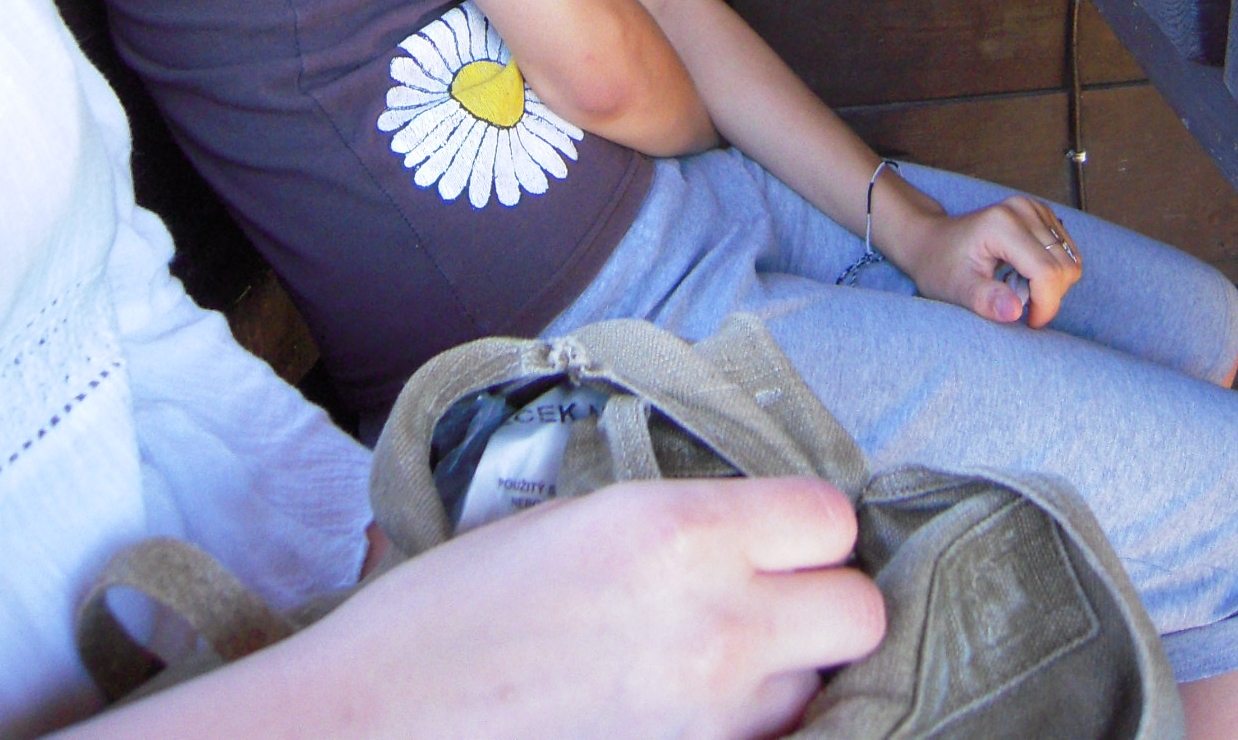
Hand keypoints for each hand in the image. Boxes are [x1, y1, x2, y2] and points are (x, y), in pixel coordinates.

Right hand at [89, 478, 884, 739]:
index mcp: (679, 531)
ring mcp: (711, 715)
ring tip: (714, 656)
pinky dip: (750, 724)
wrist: (380, 721)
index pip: (831, 519)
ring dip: (787, 670)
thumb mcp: (577, 518)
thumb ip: (681, 521)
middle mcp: (717, 623)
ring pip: (818, 688)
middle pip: (857, 612)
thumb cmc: (457, 605)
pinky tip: (691, 705)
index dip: (807, 526)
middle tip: (770, 597)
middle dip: (825, 601)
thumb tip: (753, 530)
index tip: (775, 531)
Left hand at [877, 180, 1082, 328]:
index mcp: (1002, 225)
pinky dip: (1052, 272)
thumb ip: (985, 300)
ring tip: (1017, 286)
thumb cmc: (940, 266)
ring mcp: (1033, 208)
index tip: (1027, 321)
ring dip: (1051, 285)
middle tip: (1016, 302)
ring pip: (1070, 261)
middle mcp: (1021, 209)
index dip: (1045, 306)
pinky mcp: (1040, 213)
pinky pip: (1066, 252)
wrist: (932, 241)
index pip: (1047, 273)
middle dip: (1047, 297)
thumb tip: (1016, 312)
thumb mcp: (957, 289)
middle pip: (1064, 268)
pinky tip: (1024, 273)